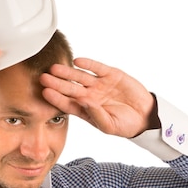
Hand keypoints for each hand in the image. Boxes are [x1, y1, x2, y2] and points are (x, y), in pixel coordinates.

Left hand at [39, 57, 159, 137]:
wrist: (144, 116)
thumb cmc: (125, 125)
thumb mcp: (109, 126)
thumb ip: (96, 115)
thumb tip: (85, 102)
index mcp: (86, 110)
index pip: (67, 104)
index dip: (56, 98)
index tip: (45, 93)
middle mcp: (89, 96)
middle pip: (70, 88)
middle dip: (57, 83)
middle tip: (43, 78)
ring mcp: (99, 85)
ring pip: (80, 77)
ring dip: (68, 72)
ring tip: (55, 68)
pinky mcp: (110, 75)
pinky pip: (96, 68)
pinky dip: (88, 64)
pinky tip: (77, 61)